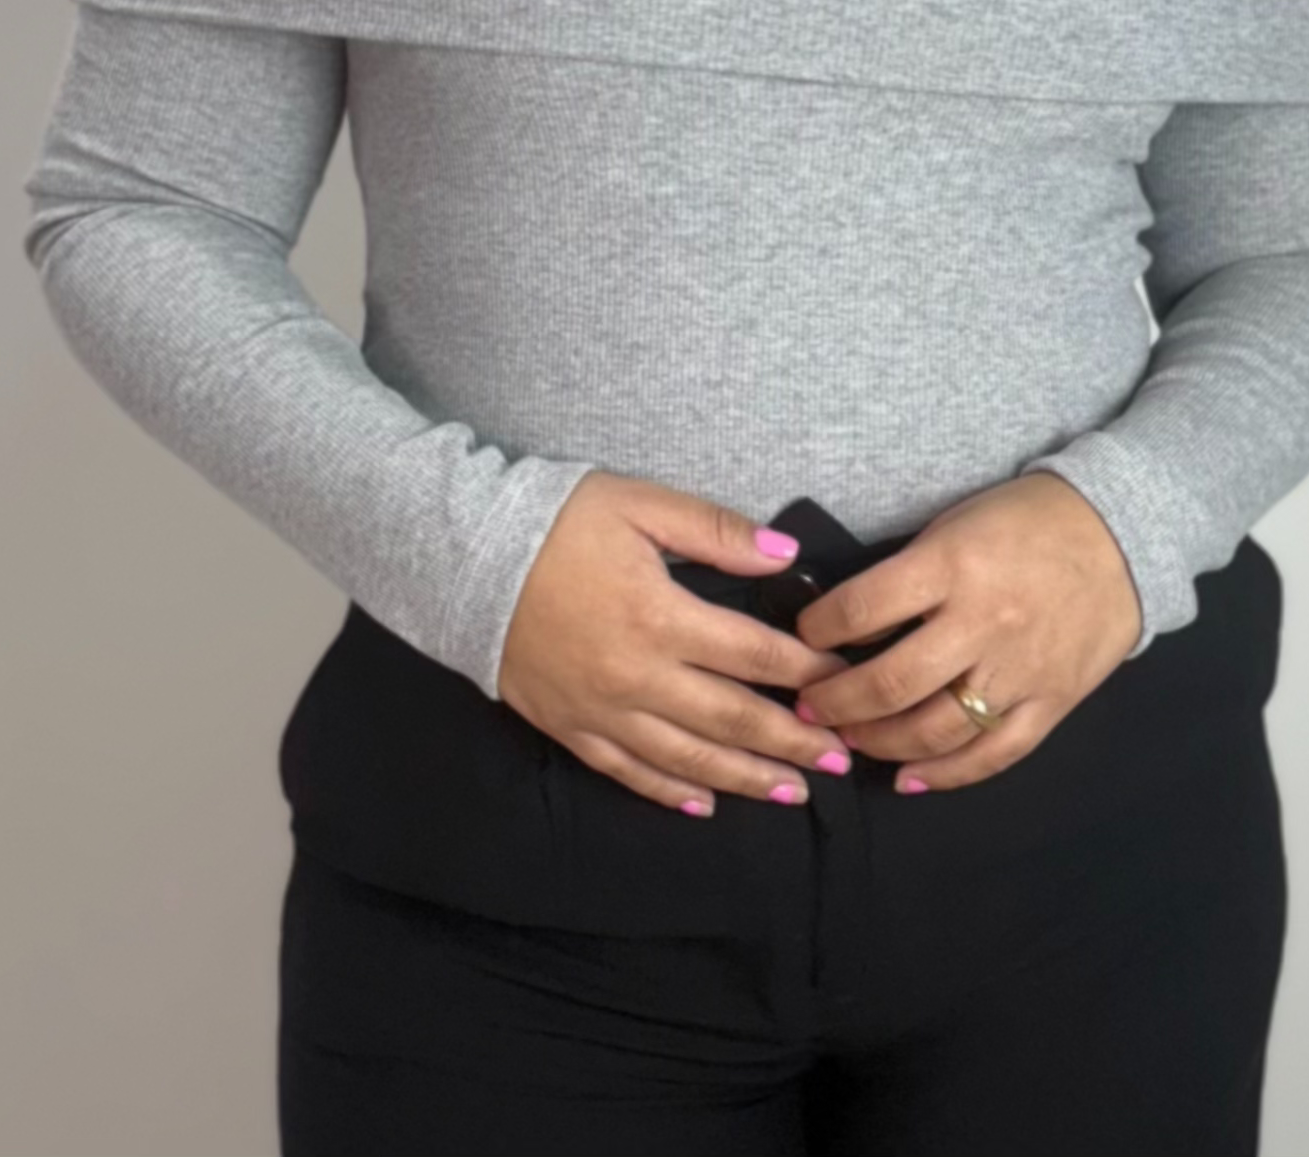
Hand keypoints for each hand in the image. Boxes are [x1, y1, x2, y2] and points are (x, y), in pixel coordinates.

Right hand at [495, 471, 859, 814]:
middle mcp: (637, 676)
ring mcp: (601, 710)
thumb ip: (714, 531)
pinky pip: (628, 771)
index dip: (805, 670)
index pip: (753, 653)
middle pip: (731, 718)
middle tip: (842, 759)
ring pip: (687, 757)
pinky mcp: (569, 727)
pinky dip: (670, 792)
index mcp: (661, 617)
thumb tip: (784, 552)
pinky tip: (705, 804)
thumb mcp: (639, 504)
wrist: (465, 556)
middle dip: (792, 740)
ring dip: (746, 777)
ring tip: (794, 792)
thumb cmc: (558, 521)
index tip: (843, 682)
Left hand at [787, 472, 1143, 790]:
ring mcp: (1019, 671)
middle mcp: (982, 623)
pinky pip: (992, 754)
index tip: (802, 639)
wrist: (1120, 535)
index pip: (864, 609)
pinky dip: (944, 775)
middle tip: (809, 707)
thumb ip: (909, 573)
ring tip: (849, 739)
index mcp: (953, 565)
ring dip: (879, 743)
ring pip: (935, 730)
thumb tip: (849, 620)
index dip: (819, 630)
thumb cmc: (1025, 520)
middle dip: (836, 702)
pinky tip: (907, 779)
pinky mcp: (1050, 703)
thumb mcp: (956, 523)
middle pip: (892, 683)